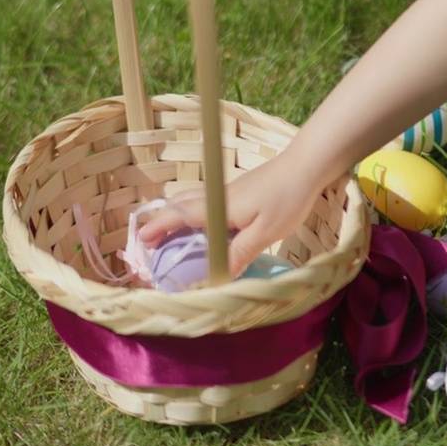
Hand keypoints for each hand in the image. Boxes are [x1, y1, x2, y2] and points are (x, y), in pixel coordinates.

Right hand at [137, 152, 323, 276]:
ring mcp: (227, 192)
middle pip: (178, 205)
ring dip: (176, 216)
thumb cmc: (287, 198)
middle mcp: (216, 197)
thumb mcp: (265, 232)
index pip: (178, 216)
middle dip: (161, 221)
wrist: (306, 167)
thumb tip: (218, 278)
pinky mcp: (238, 192)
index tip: (141, 241)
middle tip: (149, 241)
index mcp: (218, 208)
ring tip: (170, 236)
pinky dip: (194, 213)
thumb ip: (240, 253)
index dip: (158, 228)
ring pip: (191, 201)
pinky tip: (205, 228)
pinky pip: (206, 203)